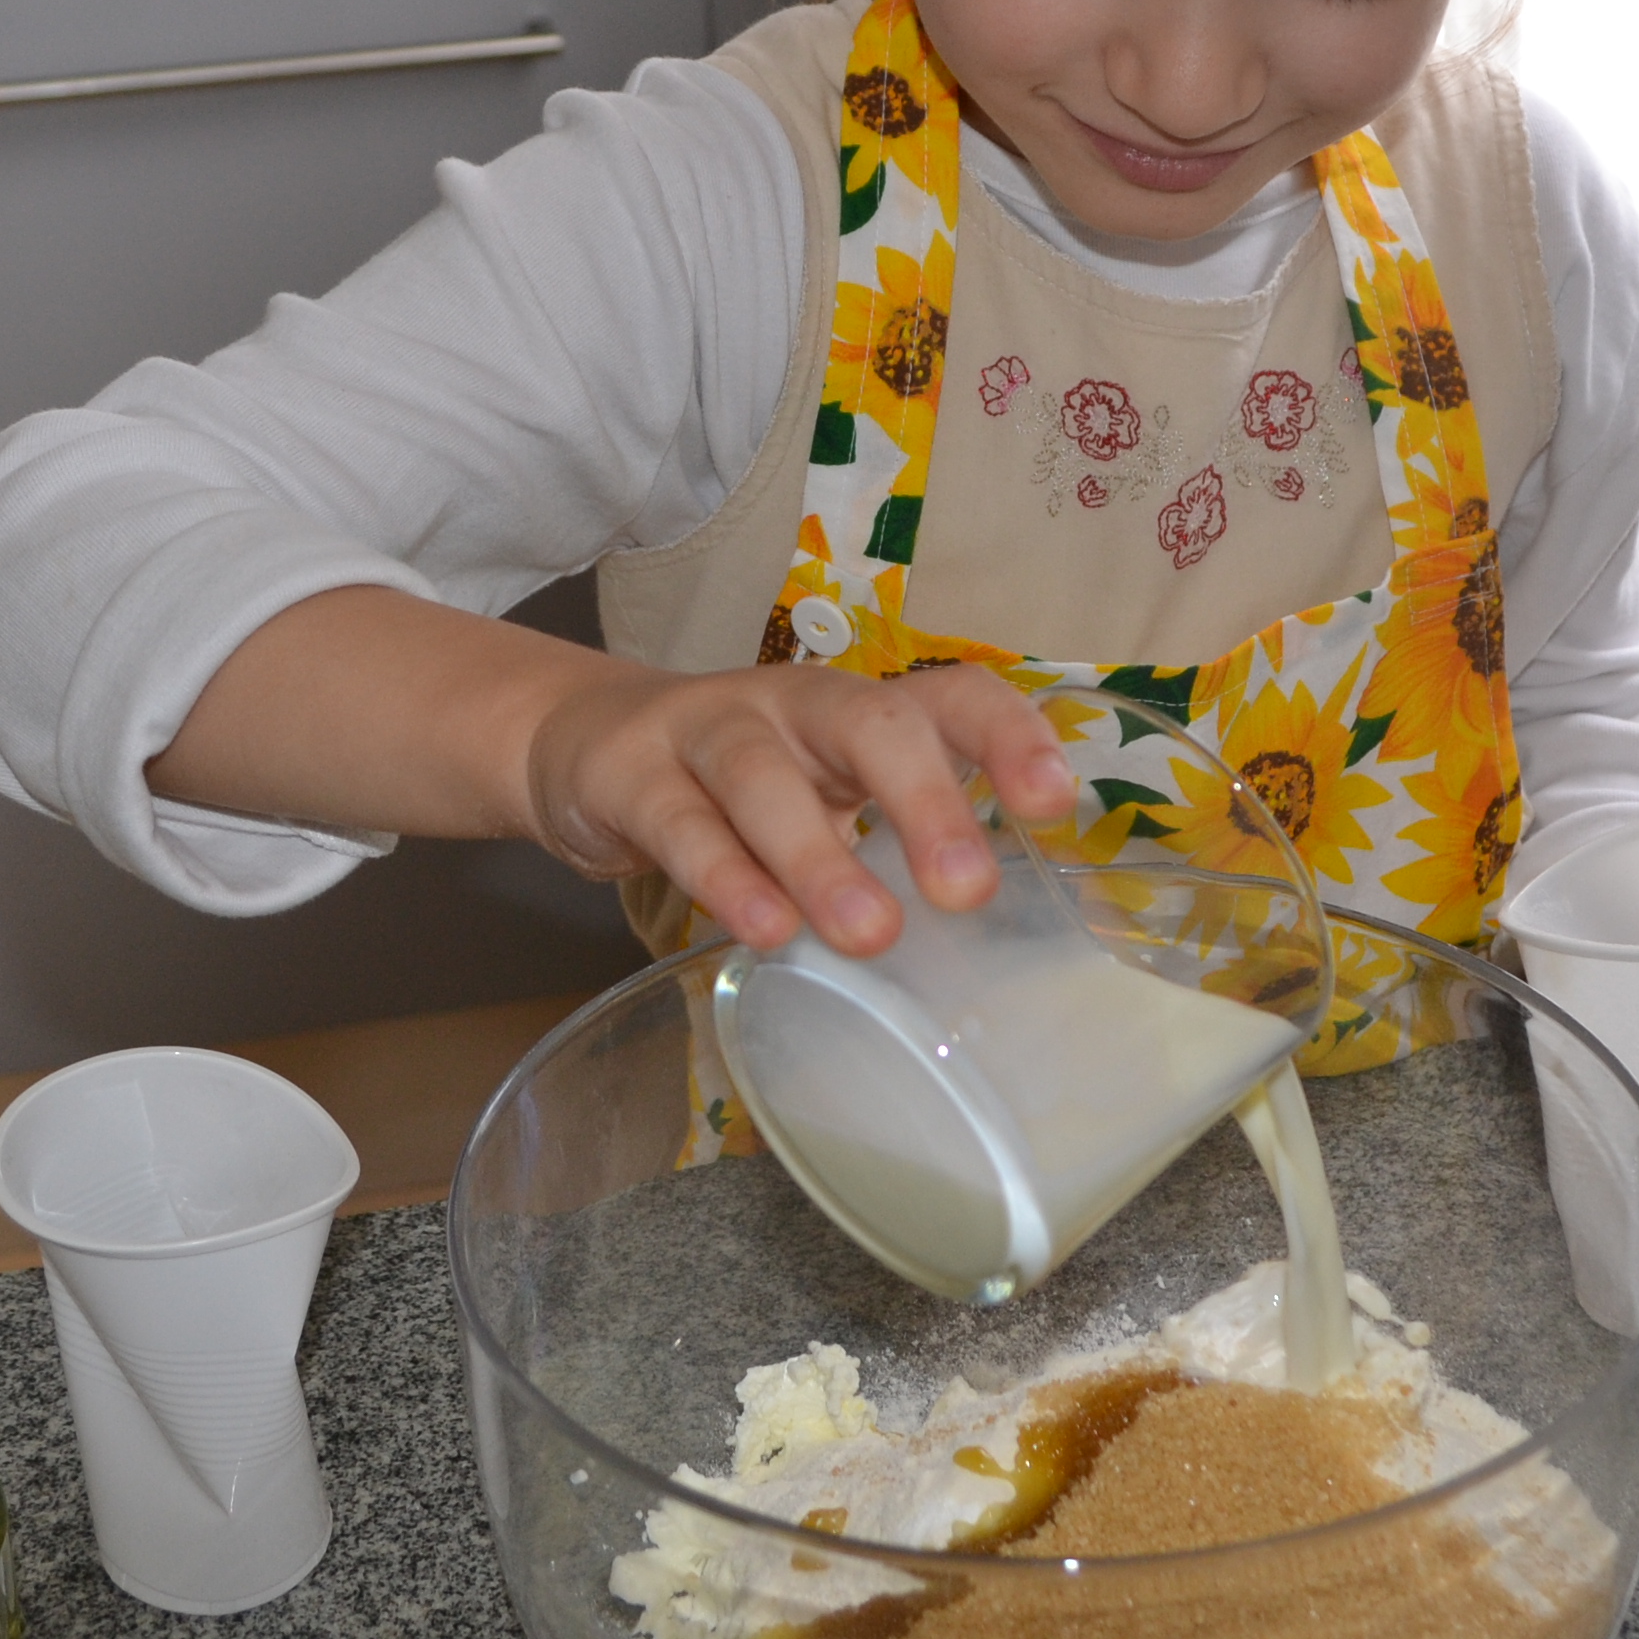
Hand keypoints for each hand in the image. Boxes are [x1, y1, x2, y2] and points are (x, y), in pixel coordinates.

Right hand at [523, 659, 1076, 955]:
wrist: (585, 747)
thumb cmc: (740, 788)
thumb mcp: (826, 794)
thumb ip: (891, 846)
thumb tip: (996, 943)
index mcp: (859, 711)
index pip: (950, 695)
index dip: (1006, 736)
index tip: (1054, 802)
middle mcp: (793, 706)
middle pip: (869, 723)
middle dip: (926, 800)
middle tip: (968, 889)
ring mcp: (708, 732)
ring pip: (765, 778)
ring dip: (821, 857)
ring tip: (870, 934)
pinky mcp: (631, 777)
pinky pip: (681, 826)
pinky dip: (726, 879)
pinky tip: (766, 930)